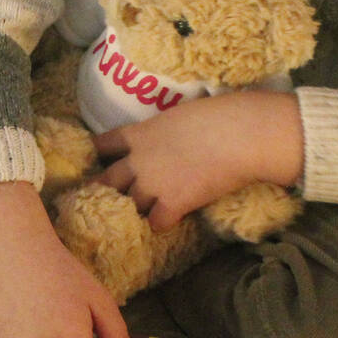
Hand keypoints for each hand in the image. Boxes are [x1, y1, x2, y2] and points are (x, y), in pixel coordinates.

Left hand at [94, 91, 302, 231]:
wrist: (239, 135)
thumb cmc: (216, 115)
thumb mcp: (176, 115)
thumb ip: (162, 130)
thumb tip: (166, 136)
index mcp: (138, 134)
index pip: (103, 144)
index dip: (99, 153)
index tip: (99, 159)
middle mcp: (137, 161)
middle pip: (107, 180)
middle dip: (106, 188)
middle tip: (107, 195)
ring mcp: (152, 185)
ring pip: (130, 205)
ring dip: (137, 208)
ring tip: (145, 210)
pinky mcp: (172, 204)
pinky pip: (156, 223)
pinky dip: (162, 223)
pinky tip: (171, 219)